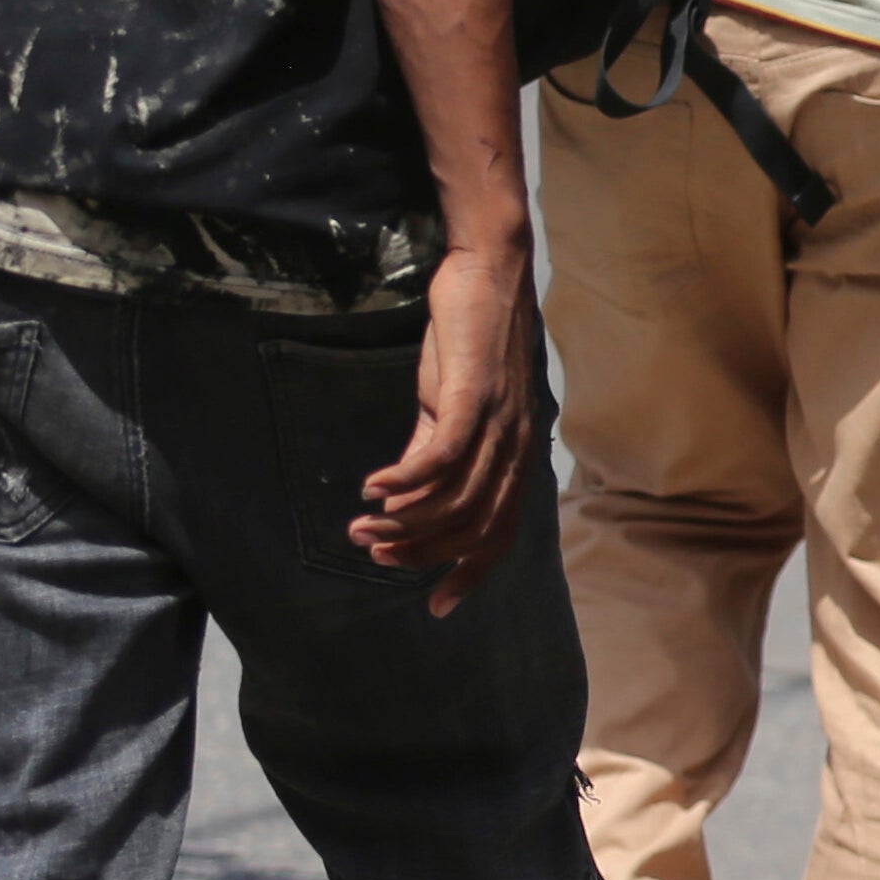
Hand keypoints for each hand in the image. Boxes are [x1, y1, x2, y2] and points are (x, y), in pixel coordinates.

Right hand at [350, 237, 538, 614]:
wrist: (487, 271)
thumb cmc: (469, 341)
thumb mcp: (451, 406)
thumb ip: (435, 450)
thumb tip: (407, 500)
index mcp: (516, 453)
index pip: (502, 532)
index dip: (472, 573)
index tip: (438, 608)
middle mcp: (517, 443)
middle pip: (474, 525)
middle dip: (420, 551)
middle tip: (370, 549)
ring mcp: (500, 418)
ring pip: (456, 496)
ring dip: (403, 520)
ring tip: (362, 522)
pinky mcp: (475, 392)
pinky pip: (443, 454)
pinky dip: (406, 479)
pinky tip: (373, 487)